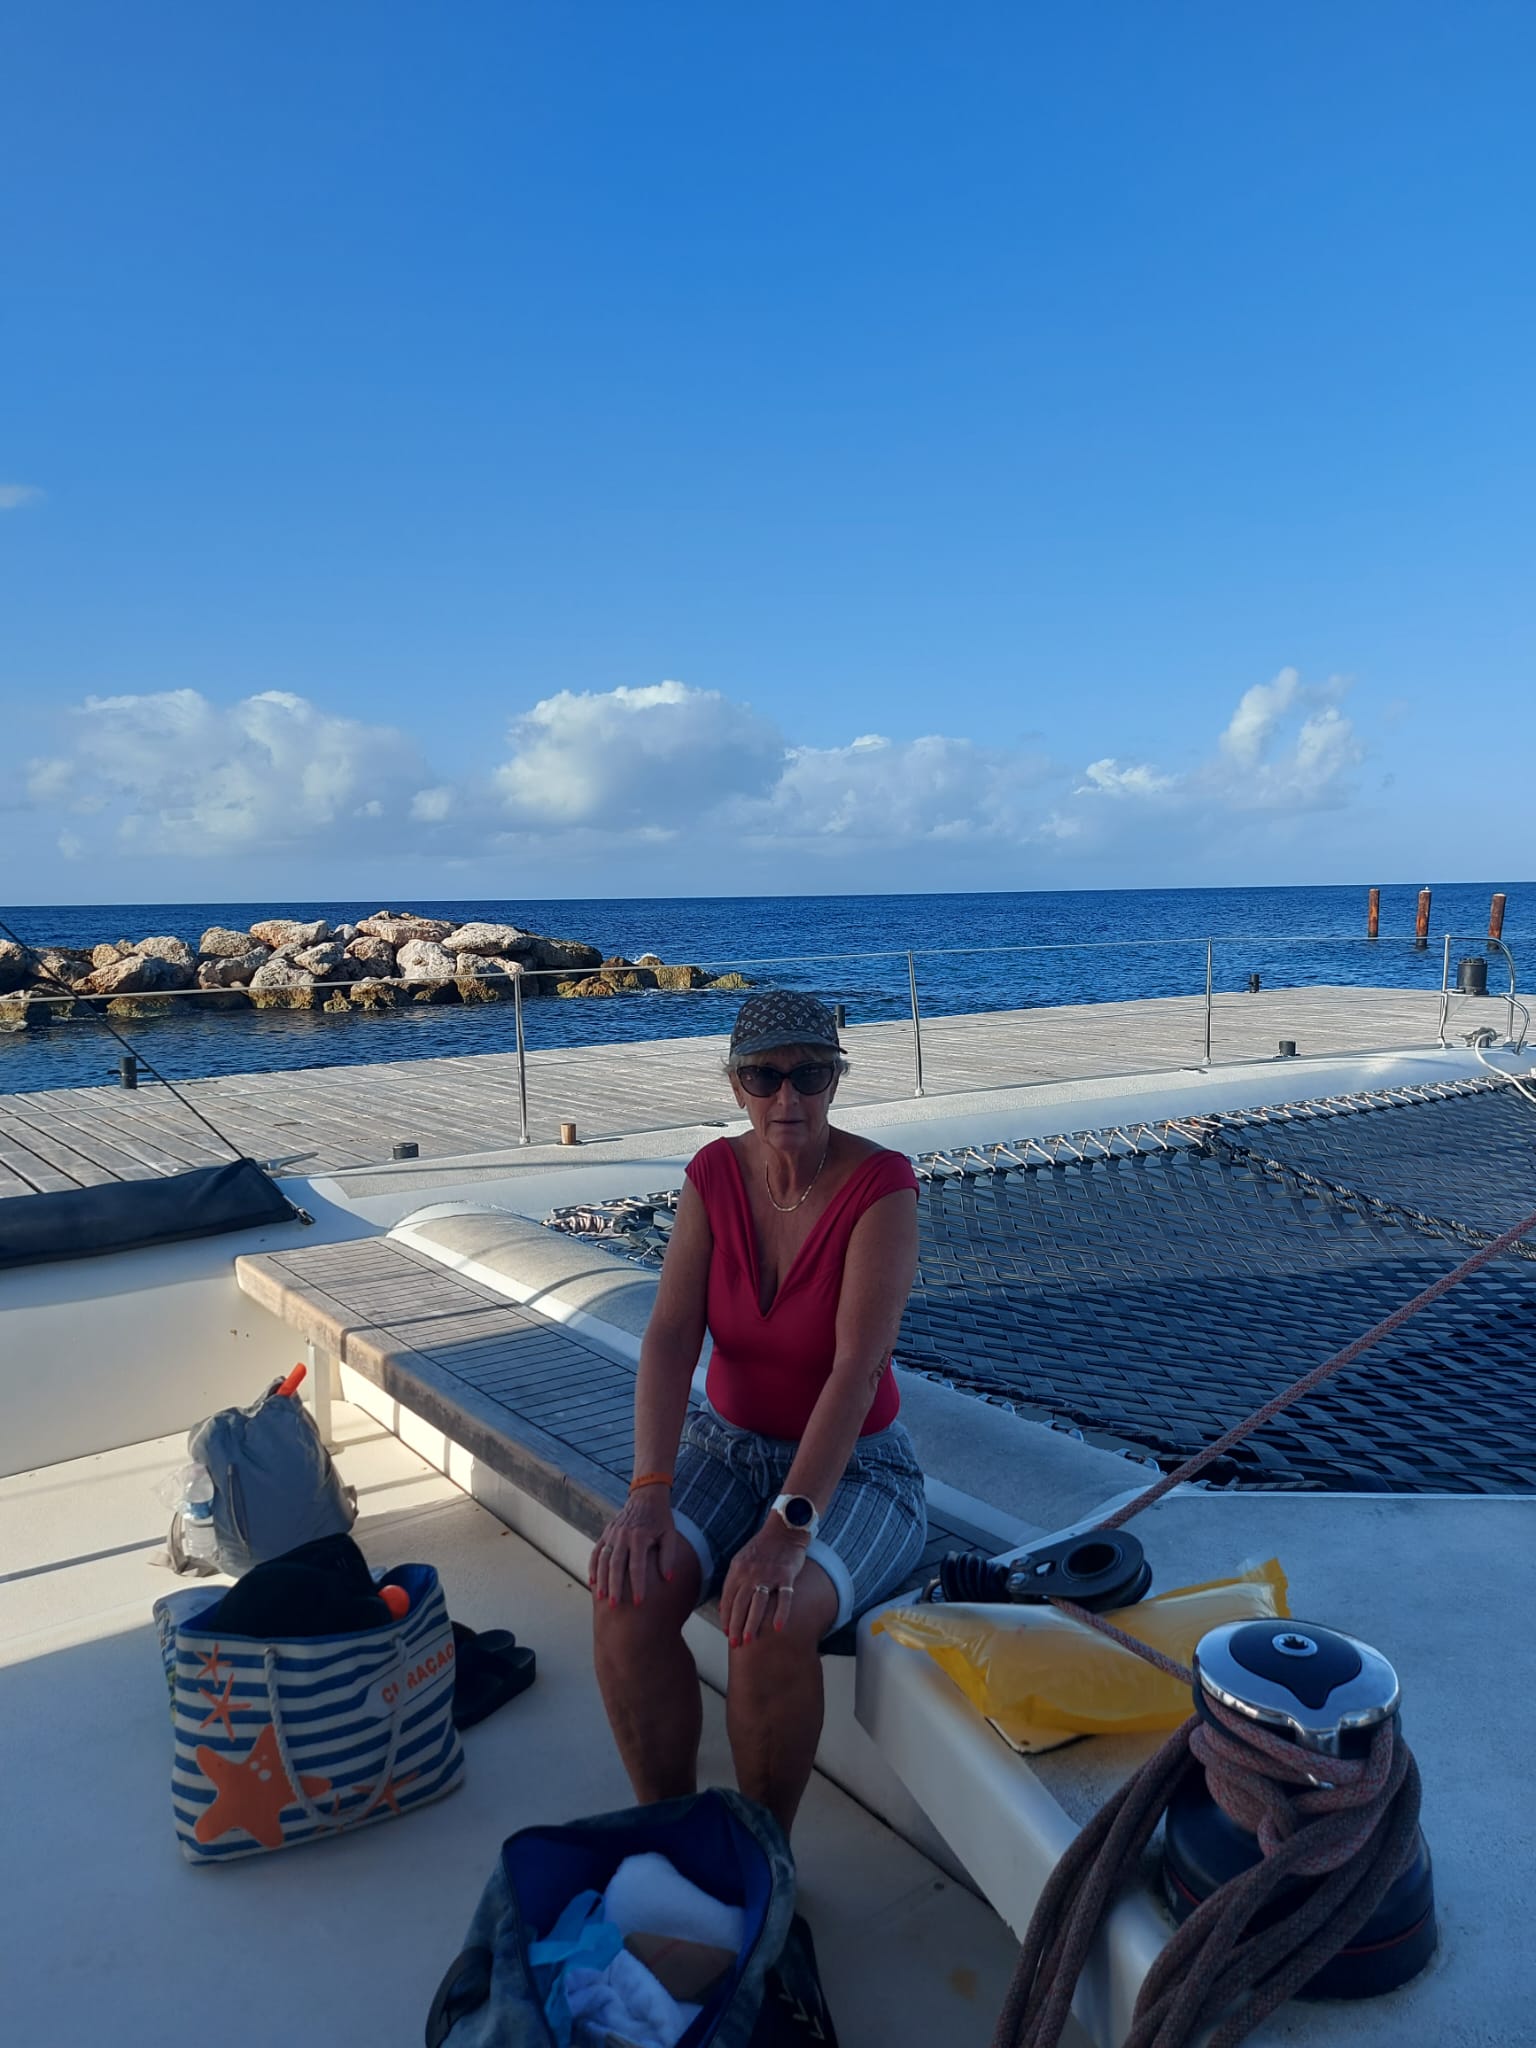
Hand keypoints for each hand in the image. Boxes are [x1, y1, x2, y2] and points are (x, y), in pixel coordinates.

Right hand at [590, 1488, 686, 1606]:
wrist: (646, 1496)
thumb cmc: (661, 1518)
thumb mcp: (670, 1534)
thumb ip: (668, 1556)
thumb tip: (668, 1578)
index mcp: (640, 1537)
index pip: (637, 1566)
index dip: (637, 1585)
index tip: (638, 1602)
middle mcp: (623, 1536)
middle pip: (616, 1565)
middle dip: (615, 1586)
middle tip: (615, 1605)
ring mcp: (612, 1534)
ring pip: (603, 1560)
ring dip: (601, 1580)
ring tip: (601, 1598)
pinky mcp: (606, 1534)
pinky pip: (596, 1552)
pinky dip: (592, 1567)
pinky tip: (592, 1582)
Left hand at [720, 1518, 810, 1647]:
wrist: (784, 1528)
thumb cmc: (763, 1547)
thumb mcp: (741, 1560)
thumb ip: (733, 1581)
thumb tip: (723, 1607)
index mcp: (738, 1569)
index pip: (728, 1598)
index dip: (726, 1617)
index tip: (726, 1633)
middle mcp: (751, 1572)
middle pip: (740, 1604)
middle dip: (735, 1626)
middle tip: (735, 1644)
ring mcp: (769, 1573)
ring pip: (758, 1603)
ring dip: (752, 1623)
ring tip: (749, 1639)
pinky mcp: (786, 1574)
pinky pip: (784, 1597)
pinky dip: (781, 1613)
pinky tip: (778, 1627)